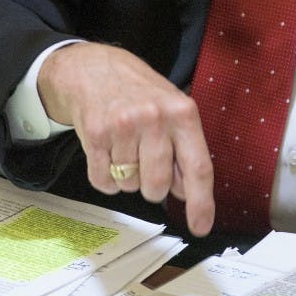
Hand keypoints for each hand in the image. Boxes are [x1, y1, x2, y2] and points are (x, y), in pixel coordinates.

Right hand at [37, 42, 214, 236]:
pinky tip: (108, 152)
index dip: (201, 203)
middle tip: (146, 161)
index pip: (198, 168)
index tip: (200, 227)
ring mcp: (123, 126)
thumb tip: (187, 192)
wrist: (95, 68)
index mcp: (182, 112)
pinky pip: (103, 182)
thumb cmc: (140, 93)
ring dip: (127, 177)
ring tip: (125, 147)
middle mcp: (155, 118)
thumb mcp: (173, 109)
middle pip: (158, 186)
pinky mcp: (95, 135)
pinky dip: (105, 178)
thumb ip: (185, 149)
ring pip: (129, 186)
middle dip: (152, 186)